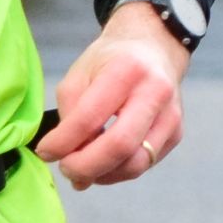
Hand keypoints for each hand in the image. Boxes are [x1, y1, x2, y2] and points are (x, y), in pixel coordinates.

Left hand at [34, 5, 189, 188]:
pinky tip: (103, 162)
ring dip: (102, 174)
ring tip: (82, 168)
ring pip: (135, 164)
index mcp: (127, 70)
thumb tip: (67, 157)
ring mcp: (171, 116)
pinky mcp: (176, 133)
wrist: (154, 48)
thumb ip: (70, 113)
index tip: (45, 152)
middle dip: (86, 167)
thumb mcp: (80, 73)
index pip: (90, 117)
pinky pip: (144, 164)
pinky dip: (118, 170)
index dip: (63, 142)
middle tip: (66, 169)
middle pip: (120, 146)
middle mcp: (156, 92)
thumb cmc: (112, 60)